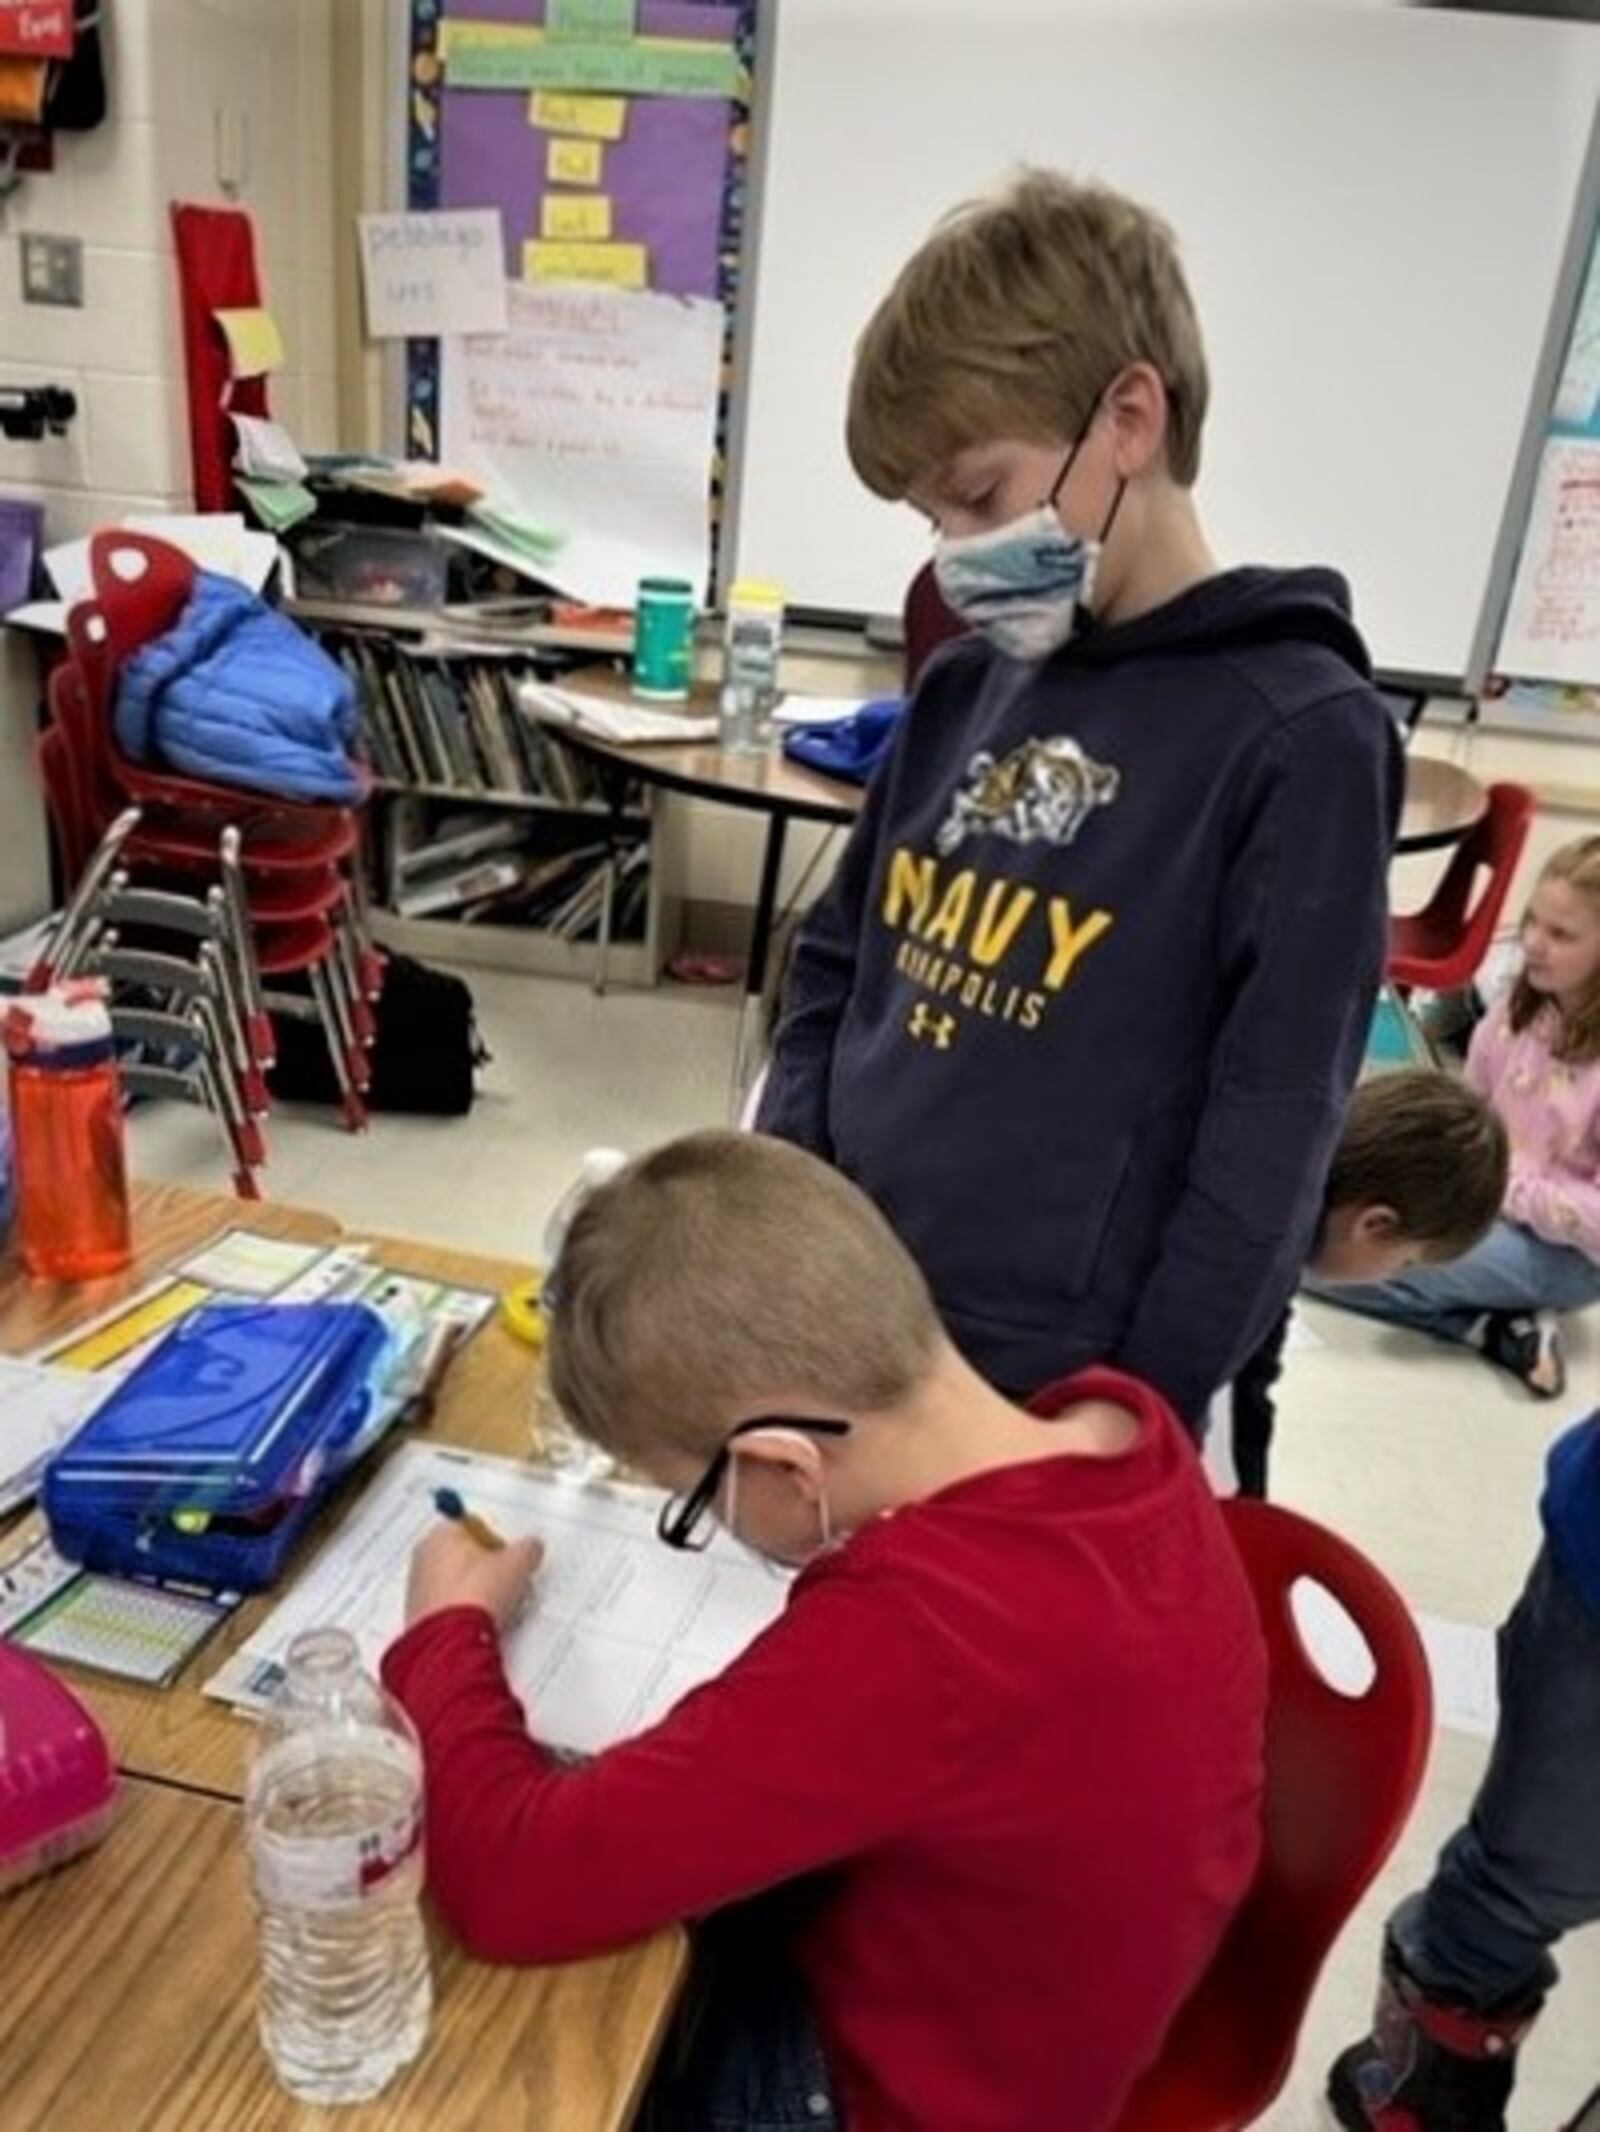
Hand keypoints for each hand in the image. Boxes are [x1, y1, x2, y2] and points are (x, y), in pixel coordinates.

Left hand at [404, 1523, 543, 1633]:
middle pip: (465, 1555)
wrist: (452, 1642)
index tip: (512, 1554)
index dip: (498, 1540)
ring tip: (498, 1604)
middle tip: (508, 1579)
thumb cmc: (474, 1596)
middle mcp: (424, 1558)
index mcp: (440, 1534)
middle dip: (489, 1566)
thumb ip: (527, 1548)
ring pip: (458, 1582)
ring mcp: (420, 1589)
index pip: (474, 1525)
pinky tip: (482, 1621)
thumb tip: (531, 1549)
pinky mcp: (421, 1617)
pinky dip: (466, 1611)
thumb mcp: (517, 1563)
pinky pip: (451, 1606)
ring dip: (479, 1590)